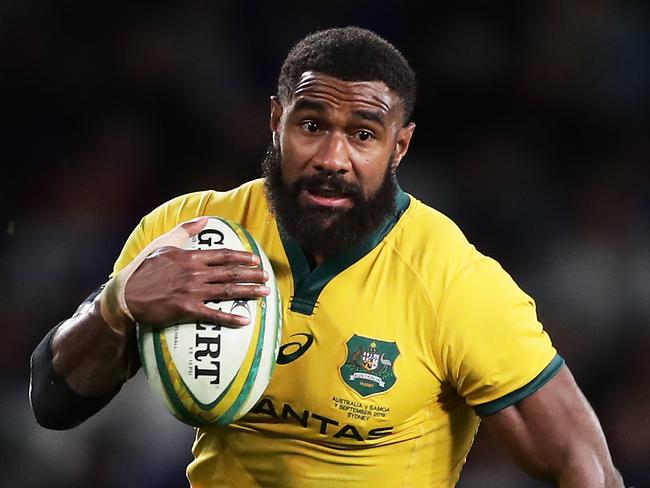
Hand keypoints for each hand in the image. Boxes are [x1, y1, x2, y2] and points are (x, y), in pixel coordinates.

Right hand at [100, 218, 269, 332]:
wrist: (126, 295)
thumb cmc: (144, 270)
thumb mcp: (163, 244)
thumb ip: (184, 230)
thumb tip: (204, 220)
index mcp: (190, 257)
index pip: (223, 255)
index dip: (242, 257)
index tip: (256, 260)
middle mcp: (195, 273)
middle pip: (230, 273)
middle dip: (252, 275)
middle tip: (267, 277)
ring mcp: (192, 291)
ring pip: (227, 291)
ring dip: (249, 292)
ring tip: (265, 293)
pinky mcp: (187, 309)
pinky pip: (214, 314)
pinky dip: (231, 318)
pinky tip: (245, 320)